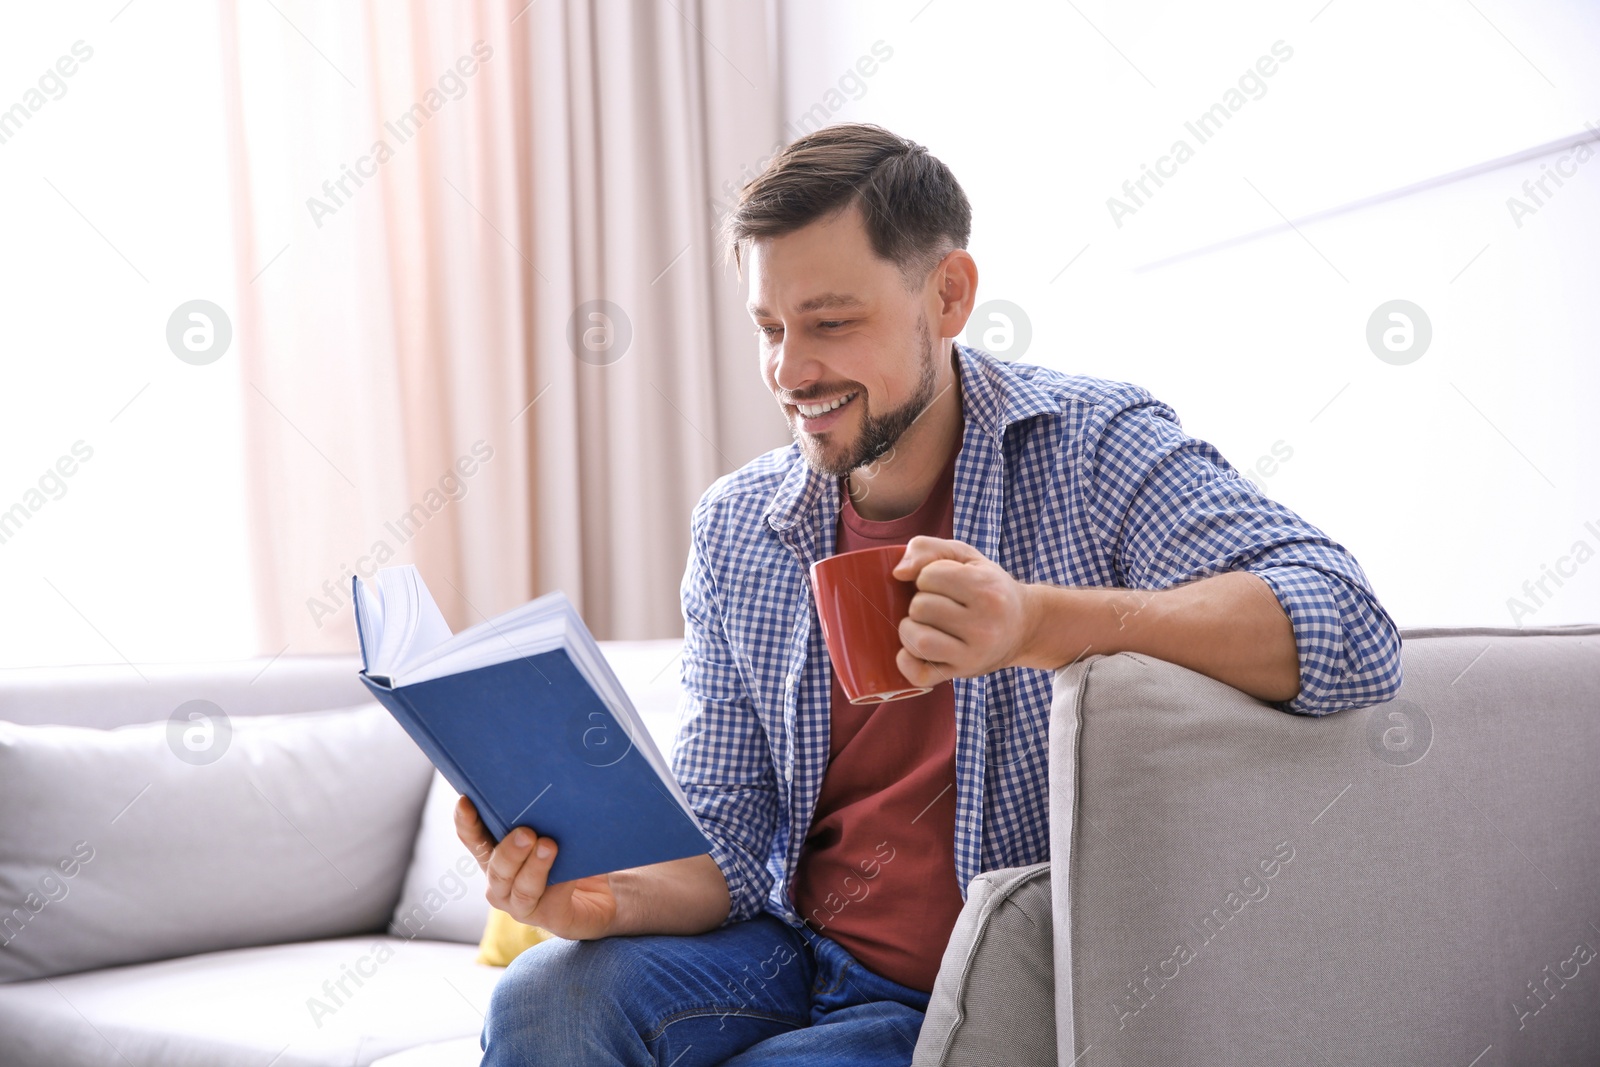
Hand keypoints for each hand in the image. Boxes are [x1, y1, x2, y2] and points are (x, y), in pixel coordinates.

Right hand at [454, 796, 617, 939]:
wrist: (604, 893)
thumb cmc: (574, 856)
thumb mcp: (557, 831)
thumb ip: (545, 816)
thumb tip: (549, 787)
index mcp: (497, 858)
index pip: (474, 840)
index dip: (466, 823)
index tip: (465, 802)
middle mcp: (503, 885)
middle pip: (496, 870)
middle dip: (508, 851)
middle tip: (526, 832)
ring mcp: (524, 906)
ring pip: (520, 890)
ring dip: (533, 868)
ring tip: (548, 846)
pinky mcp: (551, 919)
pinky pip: (551, 902)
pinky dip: (560, 885)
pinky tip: (572, 873)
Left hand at [892, 536, 1035, 685]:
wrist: (1024, 626)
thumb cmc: (988, 587)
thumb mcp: (965, 557)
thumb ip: (928, 548)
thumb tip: (898, 572)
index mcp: (986, 589)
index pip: (928, 576)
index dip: (927, 576)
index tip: (942, 583)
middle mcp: (984, 625)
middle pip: (920, 607)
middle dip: (919, 602)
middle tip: (936, 605)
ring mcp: (973, 654)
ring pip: (919, 641)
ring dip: (910, 629)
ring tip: (924, 624)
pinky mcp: (961, 673)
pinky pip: (919, 675)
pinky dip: (907, 662)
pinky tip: (914, 649)